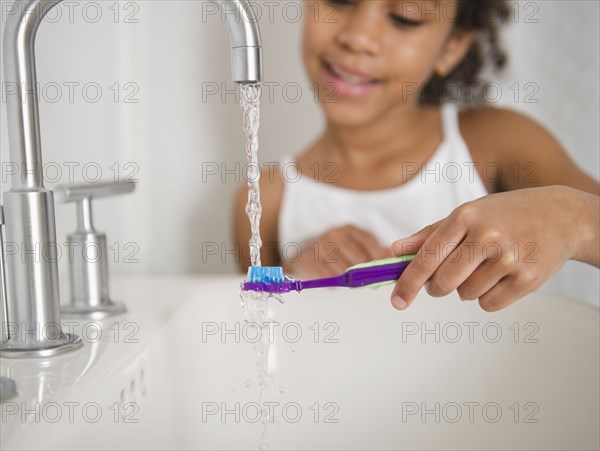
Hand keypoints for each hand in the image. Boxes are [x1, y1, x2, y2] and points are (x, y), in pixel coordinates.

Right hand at [284, 225, 391, 278]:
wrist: (304, 259)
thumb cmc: (333, 254)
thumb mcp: (353, 247)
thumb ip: (373, 252)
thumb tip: (392, 258)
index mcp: (348, 229)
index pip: (368, 241)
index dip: (378, 257)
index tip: (383, 270)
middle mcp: (334, 234)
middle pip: (357, 256)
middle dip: (365, 272)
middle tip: (371, 283)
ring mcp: (320, 246)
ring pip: (343, 269)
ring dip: (349, 280)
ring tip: (351, 283)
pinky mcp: (309, 261)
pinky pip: (328, 277)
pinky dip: (334, 283)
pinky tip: (335, 282)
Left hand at [390, 186, 598, 311]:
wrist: (562, 216)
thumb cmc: (506, 214)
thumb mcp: (467, 214)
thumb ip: (429, 235)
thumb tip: (396, 251)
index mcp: (466, 216)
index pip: (427, 257)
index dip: (408, 282)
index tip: (397, 301)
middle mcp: (488, 235)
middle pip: (444, 283)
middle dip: (438, 287)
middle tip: (446, 278)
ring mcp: (510, 258)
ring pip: (466, 295)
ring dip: (468, 288)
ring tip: (487, 266)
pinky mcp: (528, 279)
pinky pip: (489, 304)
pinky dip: (489, 296)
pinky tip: (502, 275)